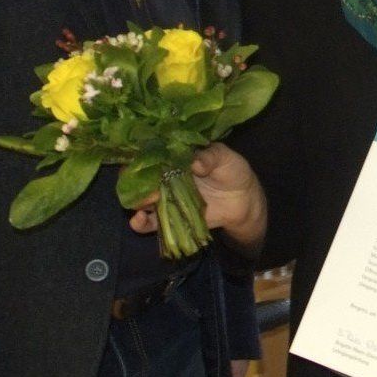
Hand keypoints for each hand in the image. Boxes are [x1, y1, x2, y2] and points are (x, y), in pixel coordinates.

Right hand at [129, 144, 266, 252]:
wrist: (243, 199)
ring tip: (142, 201)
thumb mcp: (225, 158)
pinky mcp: (169, 217)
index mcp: (175, 157)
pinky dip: (140, 223)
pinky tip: (139, 219)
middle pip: (140, 178)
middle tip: (135, 182)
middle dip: (134, 180)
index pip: (151, 153)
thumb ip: (211, 157)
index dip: (139, 155)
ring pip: (140, 200)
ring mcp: (165, 198)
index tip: (132, 158)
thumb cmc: (232, 171)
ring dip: (136, 201)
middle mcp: (165, 176)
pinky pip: (150, 222)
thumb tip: (195, 163)